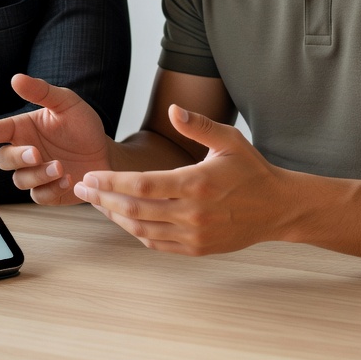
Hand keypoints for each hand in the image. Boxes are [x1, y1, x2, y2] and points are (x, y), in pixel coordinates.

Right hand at [0, 74, 110, 203]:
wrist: (105, 153)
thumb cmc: (83, 125)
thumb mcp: (66, 102)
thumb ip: (42, 92)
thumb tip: (16, 78)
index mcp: (24, 129)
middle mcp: (25, 152)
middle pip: (3, 159)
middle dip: (17, 158)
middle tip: (36, 153)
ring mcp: (35, 174)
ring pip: (20, 180)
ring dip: (38, 174)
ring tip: (61, 166)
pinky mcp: (48, 192)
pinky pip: (39, 196)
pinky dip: (52, 189)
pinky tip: (69, 179)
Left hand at [74, 105, 282, 254]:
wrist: (278, 208)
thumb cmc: (251, 169)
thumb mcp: (229, 139)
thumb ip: (198, 125)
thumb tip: (173, 110)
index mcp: (197, 183)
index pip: (142, 185)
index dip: (111, 182)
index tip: (90, 175)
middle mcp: (193, 213)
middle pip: (135, 209)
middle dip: (102, 199)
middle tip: (82, 188)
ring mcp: (194, 235)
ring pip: (141, 229)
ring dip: (114, 216)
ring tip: (97, 202)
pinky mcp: (197, 249)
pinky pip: (156, 243)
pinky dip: (135, 231)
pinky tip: (123, 218)